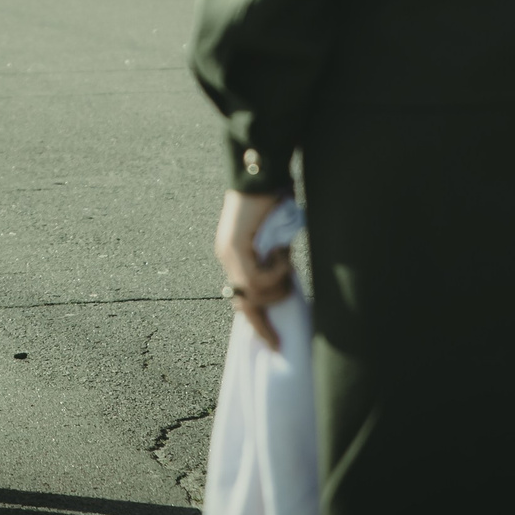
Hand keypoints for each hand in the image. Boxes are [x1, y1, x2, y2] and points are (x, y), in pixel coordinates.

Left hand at [213, 189, 296, 352]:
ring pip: (253, 294)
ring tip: (288, 266)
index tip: (273, 342)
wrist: (261, 172)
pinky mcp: (235, 248)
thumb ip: (277, 259)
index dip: (257, 321)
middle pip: (242, 304)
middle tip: (277, 343)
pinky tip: (282, 253)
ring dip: (277, 288)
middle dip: (261, 327)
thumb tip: (286, 283)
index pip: (242, 297)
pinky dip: (276, 271)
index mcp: (235, 255)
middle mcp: (227, 257)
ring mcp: (229, 254)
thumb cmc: (272, 198)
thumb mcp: (276, 238)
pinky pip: (257, 278)